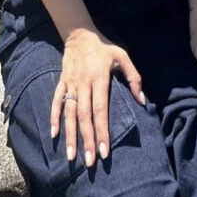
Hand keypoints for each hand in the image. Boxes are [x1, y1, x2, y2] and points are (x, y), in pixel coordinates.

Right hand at [51, 28, 144, 166]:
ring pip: (69, 113)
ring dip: (70, 135)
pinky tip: (54, 134)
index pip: (100, 110)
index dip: (102, 131)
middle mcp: (84, 83)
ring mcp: (71, 83)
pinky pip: (56, 101)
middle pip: (84, 116)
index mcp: (99, 78)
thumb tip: (142, 100)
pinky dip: (54, 117)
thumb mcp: (122, 56)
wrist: (79, 33)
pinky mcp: (62, 82)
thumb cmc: (104, 48)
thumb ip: (133, 78)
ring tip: (71, 157)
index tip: (104, 151)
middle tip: (90, 163)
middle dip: (87, 140)